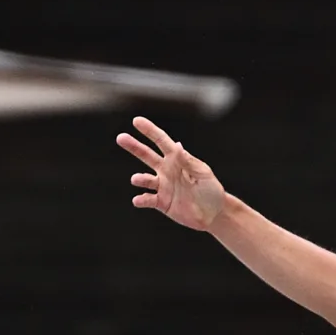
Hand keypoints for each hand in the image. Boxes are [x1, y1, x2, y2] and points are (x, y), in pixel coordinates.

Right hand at [118, 116, 228, 230]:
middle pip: (146, 155)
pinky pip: (147, 199)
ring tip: (136, 179)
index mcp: (177, 159)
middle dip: (134, 146)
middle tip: (120, 138)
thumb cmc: (211, 189)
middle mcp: (166, 170)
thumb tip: (177, 145)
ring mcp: (162, 186)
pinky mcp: (161, 202)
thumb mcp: (203, 173)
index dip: (150, 131)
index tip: (137, 121)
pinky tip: (138, 200)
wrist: (215, 213)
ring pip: (144, 179)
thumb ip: (188, 161)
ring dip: (139, 178)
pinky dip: (141, 199)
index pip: (161, 141)